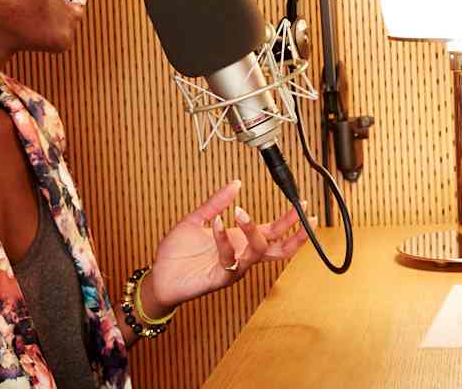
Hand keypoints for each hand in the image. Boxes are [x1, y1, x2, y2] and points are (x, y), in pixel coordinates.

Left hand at [142, 180, 311, 315]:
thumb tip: (235, 183)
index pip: (273, 232)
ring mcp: (234, 267)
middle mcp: (242, 255)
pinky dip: (224, 240)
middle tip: (300, 212)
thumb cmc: (177, 253)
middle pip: (278, 248)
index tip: (301, 204)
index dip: (290, 220)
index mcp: (240, 242)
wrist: (159, 276)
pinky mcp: (221, 277)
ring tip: (240, 212)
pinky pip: (230, 258)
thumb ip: (217, 203)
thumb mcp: (198, 220)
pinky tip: (217, 224)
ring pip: (257, 252)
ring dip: (252, 230)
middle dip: (294, 232)